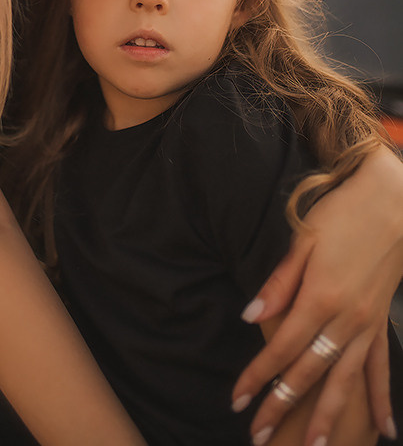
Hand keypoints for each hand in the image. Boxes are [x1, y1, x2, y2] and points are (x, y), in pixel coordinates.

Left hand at [232, 146, 402, 444]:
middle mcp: (345, 319)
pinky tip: (385, 430)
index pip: (281, 348)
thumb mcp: (302, 240)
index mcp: (319, 297)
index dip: (258, 376)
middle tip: (261, 437)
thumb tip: (249, 316)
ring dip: (329, 417)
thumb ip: (278, 284)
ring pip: (345, 381)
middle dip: (282, 406)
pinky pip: (380, 368)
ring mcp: (367, 324)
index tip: (238, 400)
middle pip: (309, 373)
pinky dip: (382, 400)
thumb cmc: (341, 215)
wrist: (392, 203)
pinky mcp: (381, 321)